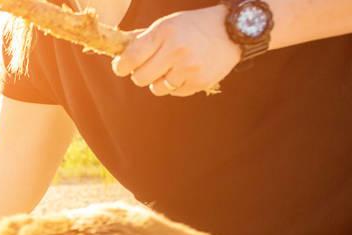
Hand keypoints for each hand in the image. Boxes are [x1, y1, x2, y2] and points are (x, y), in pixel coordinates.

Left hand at [111, 6, 240, 96]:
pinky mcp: (199, 81)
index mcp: (164, 32)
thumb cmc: (193, 26)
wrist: (233, 30)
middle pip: (140, 78)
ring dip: (159, 81)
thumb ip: (143, 39)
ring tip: (171, 68)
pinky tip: (186, 72)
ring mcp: (189, 68)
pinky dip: (176, 85)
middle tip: (148, 67)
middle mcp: (176, 50)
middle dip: (140, 74)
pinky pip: (175, 92)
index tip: (121, 67)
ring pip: (157, 88)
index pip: (131, 58)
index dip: (121, 66)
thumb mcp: (168, 24)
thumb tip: (118, 51)